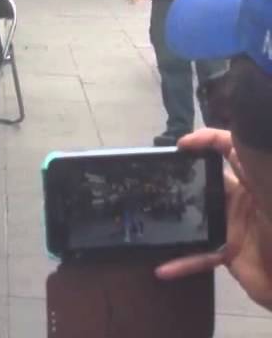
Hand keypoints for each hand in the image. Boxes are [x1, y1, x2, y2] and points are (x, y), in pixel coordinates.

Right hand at [157, 129, 271, 310]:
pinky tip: (162, 269)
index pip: (230, 150)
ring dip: (175, 221)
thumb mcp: (269, 188)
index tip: (181, 146)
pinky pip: (200, 256)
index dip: (206, 140)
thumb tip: (219, 138)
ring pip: (197, 219)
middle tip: (153, 178)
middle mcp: (242, 202)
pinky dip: (182, 263)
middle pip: (206, 183)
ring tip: (147, 215)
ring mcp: (234, 228)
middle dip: (181, 178)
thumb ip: (245, 161)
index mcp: (256, 182)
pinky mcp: (229, 254)